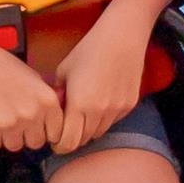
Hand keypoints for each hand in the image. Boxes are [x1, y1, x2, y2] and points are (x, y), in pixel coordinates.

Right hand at [0, 39, 64, 152]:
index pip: (55, 133)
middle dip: (24, 134)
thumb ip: (45, 101)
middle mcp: (32, 114)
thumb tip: (54, 124)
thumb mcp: (32, 78)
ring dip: (5, 135)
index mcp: (47, 101)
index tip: (33, 122)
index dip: (42, 129)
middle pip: (35, 143)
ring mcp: (10, 124)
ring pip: (14, 145)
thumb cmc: (0, 66)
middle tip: (10, 116)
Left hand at [51, 13, 149, 153]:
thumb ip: (58, 94)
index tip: (54, 140)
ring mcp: (117, 110)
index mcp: (79, 104)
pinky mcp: (129, 105)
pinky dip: (103, 119)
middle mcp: (99, 112)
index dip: (59, 144)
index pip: (68, 141)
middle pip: (83, 140)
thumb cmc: (88, 50)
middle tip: (65, 129)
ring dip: (88, 129)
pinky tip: (99, 102)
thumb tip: (54, 111)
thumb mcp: (64, 70)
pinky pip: (112, 121)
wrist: (121, 38)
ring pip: (99, 132)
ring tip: (81, 114)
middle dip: (72, 138)